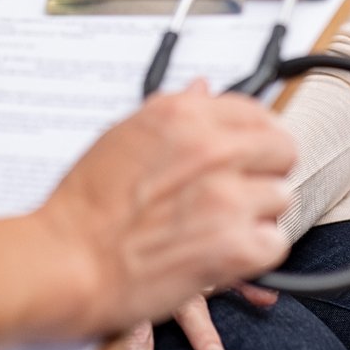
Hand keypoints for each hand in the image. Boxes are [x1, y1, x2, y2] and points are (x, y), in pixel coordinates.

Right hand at [38, 82, 293, 339]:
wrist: (67, 261)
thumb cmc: (86, 208)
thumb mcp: (124, 137)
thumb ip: (174, 112)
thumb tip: (203, 88)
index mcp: (183, 116)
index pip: (256, 112)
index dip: (255, 138)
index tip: (246, 156)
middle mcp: (211, 149)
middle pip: (282, 150)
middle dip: (265, 173)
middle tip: (239, 195)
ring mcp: (226, 197)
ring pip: (280, 198)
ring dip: (255, 217)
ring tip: (216, 229)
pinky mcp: (234, 246)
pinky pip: (274, 243)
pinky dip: (253, 256)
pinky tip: (220, 256)